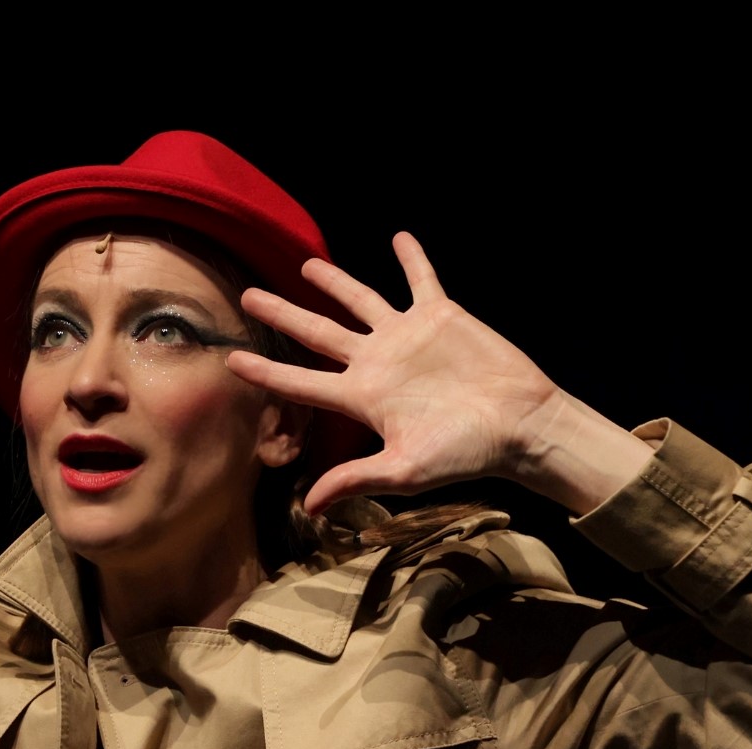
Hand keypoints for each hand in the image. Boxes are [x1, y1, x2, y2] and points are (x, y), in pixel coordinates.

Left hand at [228, 233, 556, 515]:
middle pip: (317, 333)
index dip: (266, 372)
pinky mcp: (440, 316)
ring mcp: (406, 337)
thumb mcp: (405, 470)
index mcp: (363, 398)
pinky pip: (420, 280)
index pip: (301, 383)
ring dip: (333, 281)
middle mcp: (377, 363)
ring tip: (307, 264)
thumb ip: (356, 479)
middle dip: (281, 315)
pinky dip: (411, 258)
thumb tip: (309, 507)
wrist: (519, 424)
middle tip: (247, 296)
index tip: (232, 361)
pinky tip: (399, 238)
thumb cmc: (465, 452)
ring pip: (360, 300)